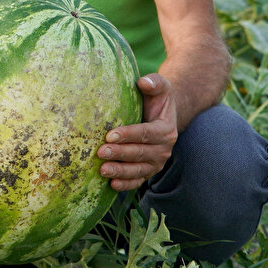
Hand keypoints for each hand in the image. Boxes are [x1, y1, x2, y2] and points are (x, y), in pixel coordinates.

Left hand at [98, 74, 177, 190]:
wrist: (160, 116)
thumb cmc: (155, 99)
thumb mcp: (160, 87)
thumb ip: (154, 82)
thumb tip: (143, 82)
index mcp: (166, 130)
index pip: (146, 133)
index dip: (129, 135)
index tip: (110, 134)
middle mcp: (163, 150)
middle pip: (139, 153)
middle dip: (120, 154)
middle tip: (100, 152)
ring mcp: (155, 163)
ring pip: (138, 170)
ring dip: (120, 171)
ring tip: (102, 170)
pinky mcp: (147, 172)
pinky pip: (137, 181)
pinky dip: (125, 184)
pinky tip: (112, 185)